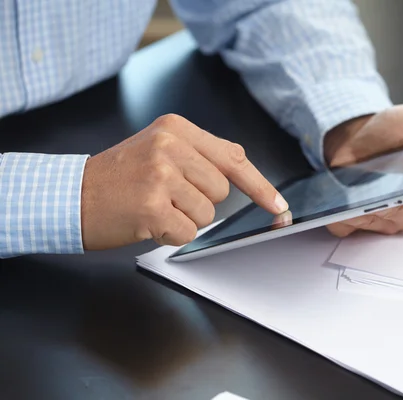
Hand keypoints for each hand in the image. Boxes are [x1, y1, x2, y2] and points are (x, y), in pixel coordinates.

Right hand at [81, 114, 288, 249]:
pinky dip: (171, 235)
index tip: (277, 205)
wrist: (71, 194)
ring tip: (154, 206)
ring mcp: (161, 176)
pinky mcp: (152, 206)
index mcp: (176, 128)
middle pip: (221, 192)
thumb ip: (199, 157)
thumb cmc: (118, 177)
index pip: (233, 158)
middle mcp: (170, 147)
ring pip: (207, 215)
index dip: (260, 185)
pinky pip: (188, 233)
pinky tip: (147, 221)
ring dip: (184, 219)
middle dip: (200, 203)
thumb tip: (245, 178)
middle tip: (166, 196)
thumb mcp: (159, 149)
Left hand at [323, 103, 402, 236]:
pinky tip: (346, 196)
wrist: (353, 139)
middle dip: (396, 194)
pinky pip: (355, 225)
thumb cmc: (389, 131)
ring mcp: (391, 219)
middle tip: (384, 173)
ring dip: (371, 203)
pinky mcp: (361, 222)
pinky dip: (349, 212)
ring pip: (383, 221)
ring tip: (362, 182)